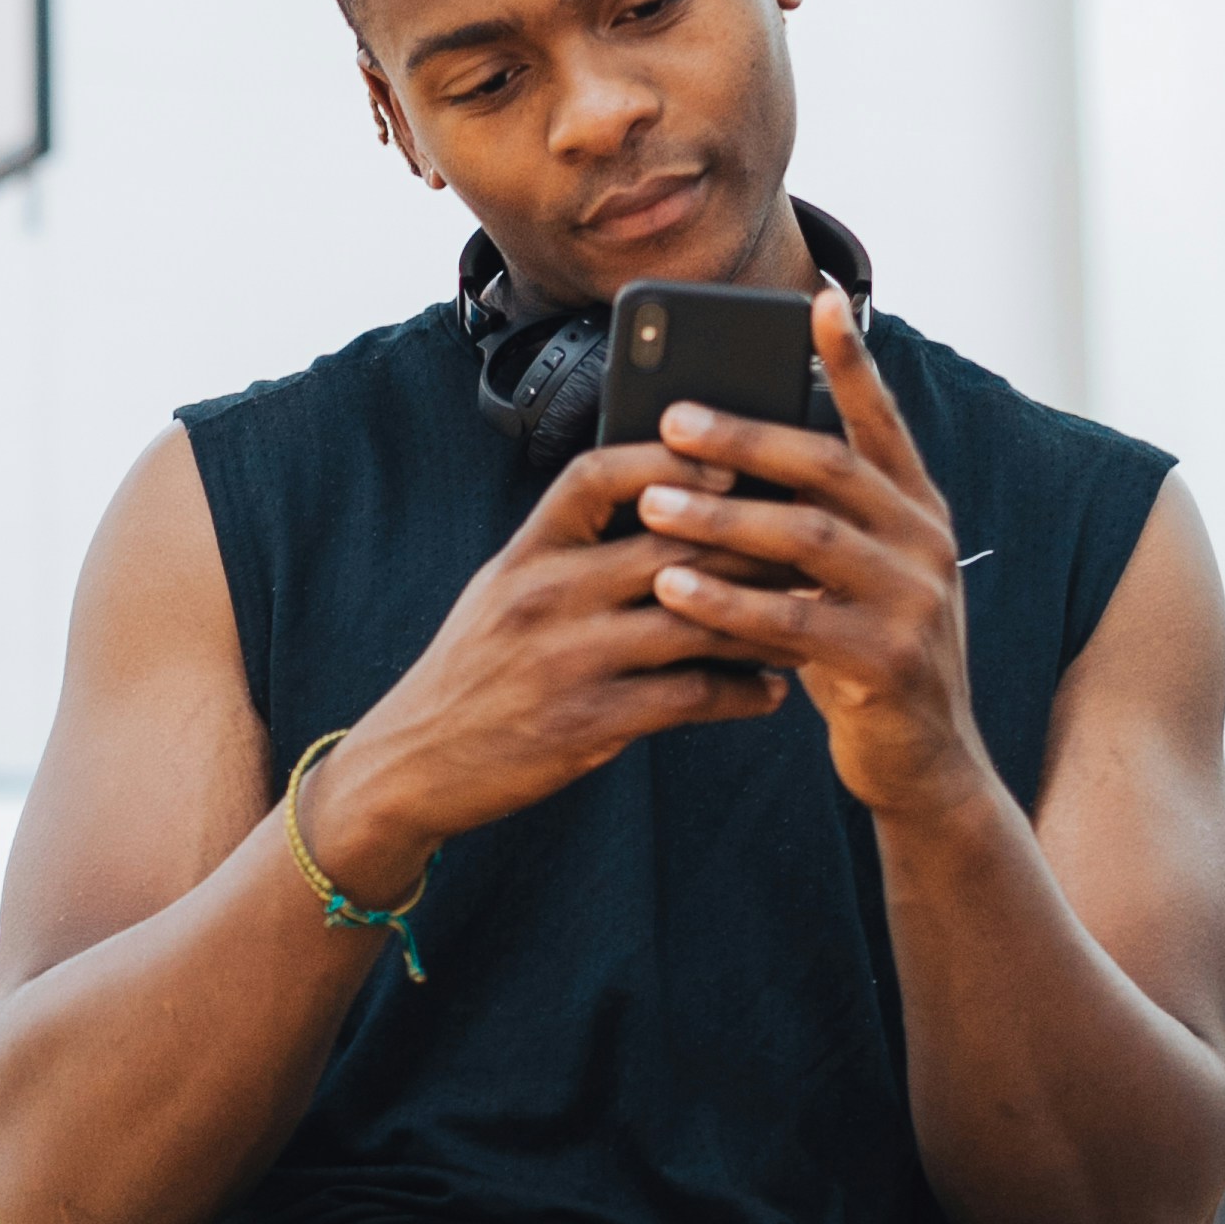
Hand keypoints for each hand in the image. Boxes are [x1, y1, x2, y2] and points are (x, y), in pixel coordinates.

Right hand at [301, 428, 785, 896]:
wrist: (411, 764)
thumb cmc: (472, 673)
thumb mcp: (502, 593)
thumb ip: (569, 553)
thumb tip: (662, 513)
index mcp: (524, 554)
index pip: (596, 477)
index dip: (666, 459)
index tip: (727, 460)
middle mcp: (545, 596)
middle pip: (673, 545)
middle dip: (753, 541)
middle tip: (813, 543)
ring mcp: (567, 659)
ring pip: (696, 621)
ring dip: (765, 621)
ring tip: (810, 619)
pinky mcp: (588, 723)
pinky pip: (690, 698)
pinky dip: (742, 694)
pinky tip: (770, 693)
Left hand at [629, 287, 990, 823]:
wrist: (925, 762)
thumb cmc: (865, 654)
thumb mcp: (852, 576)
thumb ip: (815, 519)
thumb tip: (730, 450)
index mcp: (918, 509)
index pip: (881, 420)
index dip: (850, 361)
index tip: (814, 300)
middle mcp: (926, 542)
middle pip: (830, 469)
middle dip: (747, 438)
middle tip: (672, 418)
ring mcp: (916, 601)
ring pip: (808, 540)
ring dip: (722, 518)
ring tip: (652, 505)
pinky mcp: (888, 662)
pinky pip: (794, 622)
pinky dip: (728, 603)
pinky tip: (674, 590)